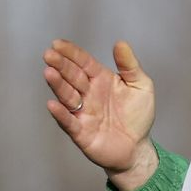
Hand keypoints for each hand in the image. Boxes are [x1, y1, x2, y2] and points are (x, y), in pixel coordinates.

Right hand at [43, 39, 157, 190]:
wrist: (138, 147)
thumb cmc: (138, 115)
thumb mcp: (141, 86)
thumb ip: (130, 65)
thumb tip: (120, 43)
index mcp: (100, 80)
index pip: (83, 63)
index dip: (71, 53)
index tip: (58, 43)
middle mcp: (88, 94)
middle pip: (72, 77)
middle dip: (61, 65)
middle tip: (49, 55)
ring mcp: (82, 112)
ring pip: (67, 96)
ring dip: (57, 85)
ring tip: (49, 72)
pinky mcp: (81, 132)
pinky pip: (69, 122)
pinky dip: (60, 114)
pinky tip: (52, 104)